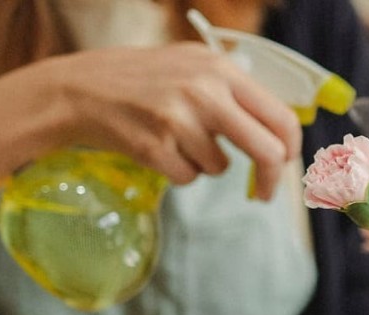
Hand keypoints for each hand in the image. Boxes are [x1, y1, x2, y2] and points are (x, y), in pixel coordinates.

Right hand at [0, 42, 302, 258]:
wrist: (78, 90)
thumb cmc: (145, 81)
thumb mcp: (193, 67)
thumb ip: (237, 92)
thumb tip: (283, 130)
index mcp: (221, 70)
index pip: (280, 117)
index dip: (290, 150)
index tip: (286, 166)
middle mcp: (204, 91)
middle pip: (265, 151)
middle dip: (270, 179)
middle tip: (263, 194)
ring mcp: (178, 119)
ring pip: (219, 167)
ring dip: (203, 164)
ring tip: (174, 139)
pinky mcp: (154, 147)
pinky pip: (188, 178)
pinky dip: (178, 172)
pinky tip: (157, 149)